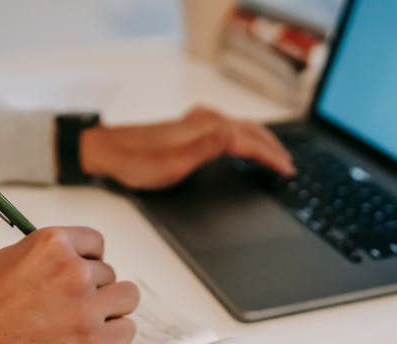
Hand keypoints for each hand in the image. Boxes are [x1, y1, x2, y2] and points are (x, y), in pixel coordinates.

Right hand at [0, 227, 138, 343]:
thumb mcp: (7, 262)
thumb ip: (46, 258)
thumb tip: (74, 260)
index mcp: (52, 244)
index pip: (95, 244)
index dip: (88, 262)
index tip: (82, 276)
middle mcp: (73, 271)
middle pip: (110, 275)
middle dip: (94, 292)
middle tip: (70, 311)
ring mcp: (85, 307)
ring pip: (125, 299)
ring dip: (109, 312)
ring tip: (82, 326)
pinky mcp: (92, 342)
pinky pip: (126, 332)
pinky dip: (113, 339)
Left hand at [79, 106, 295, 188]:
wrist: (108, 151)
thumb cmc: (136, 162)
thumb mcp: (174, 163)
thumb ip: (207, 148)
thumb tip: (236, 135)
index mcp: (206, 129)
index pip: (250, 141)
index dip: (271, 156)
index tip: (287, 170)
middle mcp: (204, 121)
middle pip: (250, 131)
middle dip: (272, 147)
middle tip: (288, 164)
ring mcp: (197, 122)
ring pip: (241, 127)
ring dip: (260, 140)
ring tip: (274, 154)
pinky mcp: (189, 127)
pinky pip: (229, 127)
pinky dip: (244, 136)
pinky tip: (242, 142)